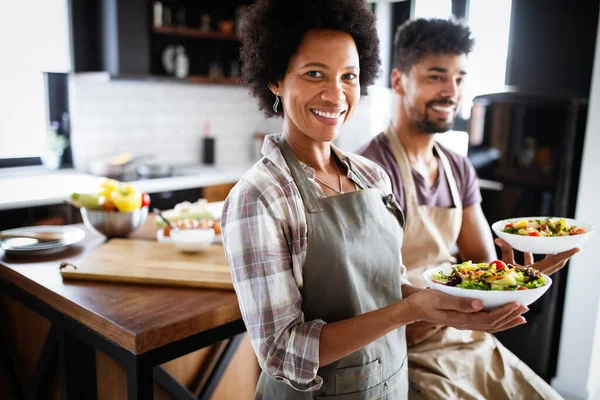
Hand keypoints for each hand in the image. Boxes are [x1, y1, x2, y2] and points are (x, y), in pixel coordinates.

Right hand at [407, 289, 527, 332]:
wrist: (413, 308)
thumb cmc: (425, 301)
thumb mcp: (440, 299)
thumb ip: (459, 302)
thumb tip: (479, 304)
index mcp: (461, 319)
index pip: (488, 318)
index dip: (504, 312)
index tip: (517, 304)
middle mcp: (465, 324)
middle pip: (493, 324)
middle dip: (510, 317)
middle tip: (525, 308)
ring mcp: (464, 323)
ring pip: (490, 326)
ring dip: (507, 321)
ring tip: (521, 316)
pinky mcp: (463, 319)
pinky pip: (484, 323)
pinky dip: (497, 321)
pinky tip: (503, 316)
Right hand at [494, 238, 578, 275]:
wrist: (502, 291)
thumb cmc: (504, 279)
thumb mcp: (505, 264)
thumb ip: (505, 251)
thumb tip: (499, 239)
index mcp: (536, 271)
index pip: (555, 261)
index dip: (566, 254)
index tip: (577, 248)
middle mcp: (540, 274)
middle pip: (557, 262)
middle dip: (563, 253)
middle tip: (567, 242)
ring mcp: (538, 275)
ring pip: (550, 263)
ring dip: (553, 253)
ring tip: (554, 243)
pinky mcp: (533, 275)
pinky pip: (540, 264)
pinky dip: (538, 256)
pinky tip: (530, 248)